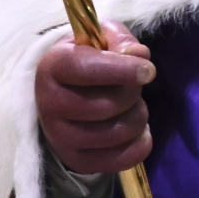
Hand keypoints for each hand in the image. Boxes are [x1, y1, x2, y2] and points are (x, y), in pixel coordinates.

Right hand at [35, 20, 155, 173]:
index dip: (122, 70)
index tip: (149, 70)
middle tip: (133, 84)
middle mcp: (49, 104)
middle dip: (133, 92)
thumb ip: (121, 41)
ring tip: (132, 105)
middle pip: (107, 105)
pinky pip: (122, 159)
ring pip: (118, 132)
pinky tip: (138, 129)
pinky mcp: (76, 160)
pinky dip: (140, 143)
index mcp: (53, 66)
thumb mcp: (101, 38)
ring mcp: (59, 137)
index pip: (86, 69)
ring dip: (138, 115)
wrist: (63, 90)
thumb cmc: (87, 57)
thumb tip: (139, 55)